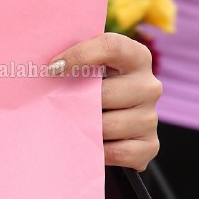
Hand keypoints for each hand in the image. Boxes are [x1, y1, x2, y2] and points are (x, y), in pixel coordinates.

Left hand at [50, 33, 159, 170]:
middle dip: (78, 102)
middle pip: (107, 93)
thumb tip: (47, 67)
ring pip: (110, 126)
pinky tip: (89, 143)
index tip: (53, 68)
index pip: (112, 47)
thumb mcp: (85, 68)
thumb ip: (73, 60)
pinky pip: (119, 152)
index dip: (80, 55)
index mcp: (136, 57)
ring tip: (75, 124)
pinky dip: (99, 150)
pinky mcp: (150, 145)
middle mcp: (149, 85)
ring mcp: (151, 117)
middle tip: (59, 105)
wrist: (106, 120)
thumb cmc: (88, 87)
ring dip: (86, 128)